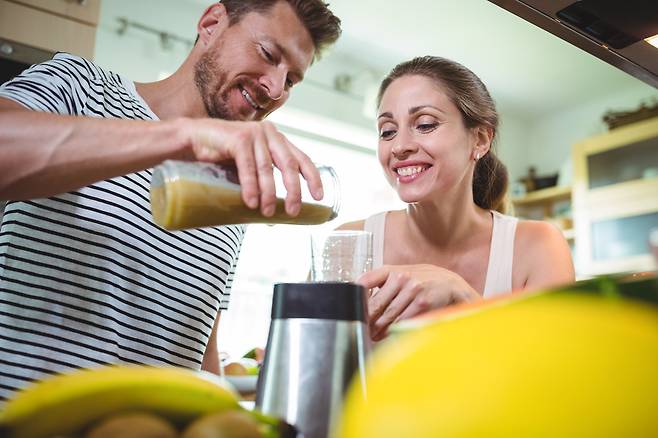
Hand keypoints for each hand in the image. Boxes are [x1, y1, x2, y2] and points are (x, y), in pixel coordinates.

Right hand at [178, 118, 322, 216]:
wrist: (190, 141)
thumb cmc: (221, 157)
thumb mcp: (249, 167)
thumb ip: (264, 178)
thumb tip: (275, 211)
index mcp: (277, 140)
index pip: (301, 159)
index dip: (312, 178)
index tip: (319, 196)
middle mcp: (269, 134)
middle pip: (289, 165)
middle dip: (293, 191)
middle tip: (292, 212)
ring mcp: (254, 133)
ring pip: (267, 168)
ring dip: (269, 193)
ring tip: (266, 213)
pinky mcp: (238, 137)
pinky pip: (248, 166)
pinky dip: (251, 186)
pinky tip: (251, 201)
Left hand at [357, 264, 481, 340]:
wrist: (449, 283)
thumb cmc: (421, 280)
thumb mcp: (400, 274)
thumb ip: (381, 283)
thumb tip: (360, 301)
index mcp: (391, 269)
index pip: (365, 281)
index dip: (355, 297)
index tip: (351, 309)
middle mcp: (401, 277)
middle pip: (375, 304)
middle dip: (366, 321)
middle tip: (362, 330)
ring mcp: (412, 290)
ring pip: (388, 316)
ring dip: (378, 330)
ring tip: (372, 336)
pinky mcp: (422, 303)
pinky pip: (402, 321)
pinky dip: (392, 331)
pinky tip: (387, 335)